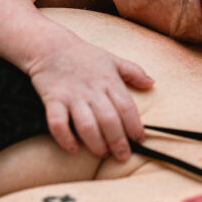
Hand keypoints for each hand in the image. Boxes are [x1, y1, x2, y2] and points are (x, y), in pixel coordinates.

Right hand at [26, 37, 153, 160]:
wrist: (50, 45)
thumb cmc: (84, 55)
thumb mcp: (112, 59)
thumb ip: (134, 72)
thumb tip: (152, 83)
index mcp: (109, 81)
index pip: (127, 107)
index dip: (134, 125)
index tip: (139, 139)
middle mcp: (92, 90)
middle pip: (109, 120)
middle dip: (118, 141)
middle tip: (123, 156)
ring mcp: (71, 96)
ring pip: (86, 125)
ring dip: (96, 143)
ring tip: (102, 153)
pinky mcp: (52, 99)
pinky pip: (57, 123)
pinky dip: (65, 138)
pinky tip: (73, 148)